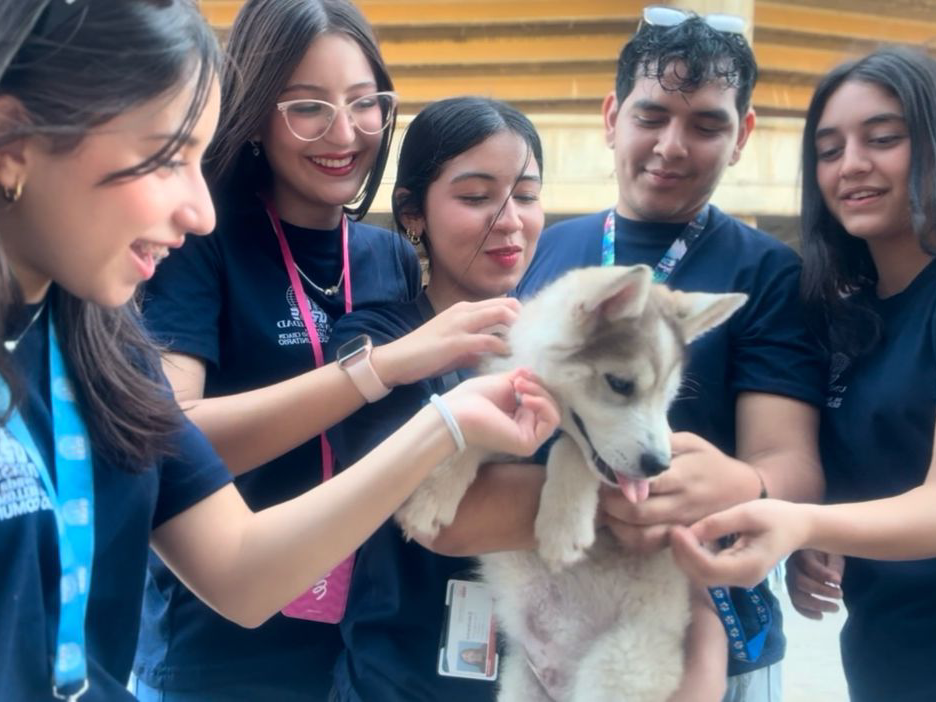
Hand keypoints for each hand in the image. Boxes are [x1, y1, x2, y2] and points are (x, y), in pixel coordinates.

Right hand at [373, 298, 520, 386]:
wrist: (397, 359)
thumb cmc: (424, 355)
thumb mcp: (454, 347)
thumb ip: (475, 347)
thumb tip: (494, 354)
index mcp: (464, 309)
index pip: (502, 303)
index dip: (519, 316)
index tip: (529, 333)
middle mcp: (464, 311)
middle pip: (507, 304)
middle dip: (524, 320)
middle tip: (533, 340)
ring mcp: (460, 324)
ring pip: (501, 314)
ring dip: (517, 331)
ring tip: (526, 347)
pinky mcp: (457, 341)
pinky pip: (489, 340)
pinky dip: (503, 348)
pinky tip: (509, 357)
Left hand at [443, 369, 558, 456]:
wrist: (459, 411)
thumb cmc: (474, 397)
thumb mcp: (504, 382)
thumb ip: (521, 379)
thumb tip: (531, 372)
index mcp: (518, 416)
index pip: (542, 399)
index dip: (537, 384)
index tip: (521, 374)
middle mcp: (525, 428)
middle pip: (549, 405)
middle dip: (538, 387)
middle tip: (519, 380)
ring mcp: (528, 438)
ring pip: (553, 412)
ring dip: (540, 394)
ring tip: (520, 388)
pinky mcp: (528, 443)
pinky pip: (551, 421)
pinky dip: (543, 405)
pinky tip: (525, 399)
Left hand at [597, 432, 761, 553]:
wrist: (742, 490)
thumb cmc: (710, 462)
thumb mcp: (690, 442)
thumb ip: (661, 443)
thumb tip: (628, 440)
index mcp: (682, 476)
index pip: (645, 482)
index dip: (619, 479)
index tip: (605, 470)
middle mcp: (681, 505)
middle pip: (636, 511)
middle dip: (609, 502)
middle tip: (599, 490)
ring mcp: (679, 525)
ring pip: (639, 534)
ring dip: (615, 523)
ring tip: (604, 508)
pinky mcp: (677, 539)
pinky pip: (648, 546)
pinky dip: (627, 538)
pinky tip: (618, 523)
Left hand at [668, 499, 811, 587]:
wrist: (799, 527)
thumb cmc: (777, 517)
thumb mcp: (748, 513)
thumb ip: (719, 523)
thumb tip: (691, 531)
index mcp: (749, 566)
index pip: (709, 568)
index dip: (688, 551)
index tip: (676, 530)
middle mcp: (742, 579)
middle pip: (702, 576)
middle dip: (682, 555)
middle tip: (672, 529)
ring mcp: (738, 579)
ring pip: (702, 576)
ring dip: (685, 557)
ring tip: (677, 533)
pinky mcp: (734, 573)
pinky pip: (708, 570)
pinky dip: (693, 557)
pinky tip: (687, 539)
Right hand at [786, 549, 843, 619]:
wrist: (814, 551)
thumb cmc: (826, 551)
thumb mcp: (833, 552)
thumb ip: (833, 564)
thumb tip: (835, 581)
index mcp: (801, 551)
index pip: (807, 564)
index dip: (822, 573)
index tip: (838, 581)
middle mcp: (790, 565)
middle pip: (800, 581)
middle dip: (821, 591)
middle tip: (840, 595)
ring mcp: (789, 578)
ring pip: (796, 595)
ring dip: (816, 604)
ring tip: (835, 608)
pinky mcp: (791, 589)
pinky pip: (795, 603)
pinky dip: (807, 612)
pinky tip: (821, 616)